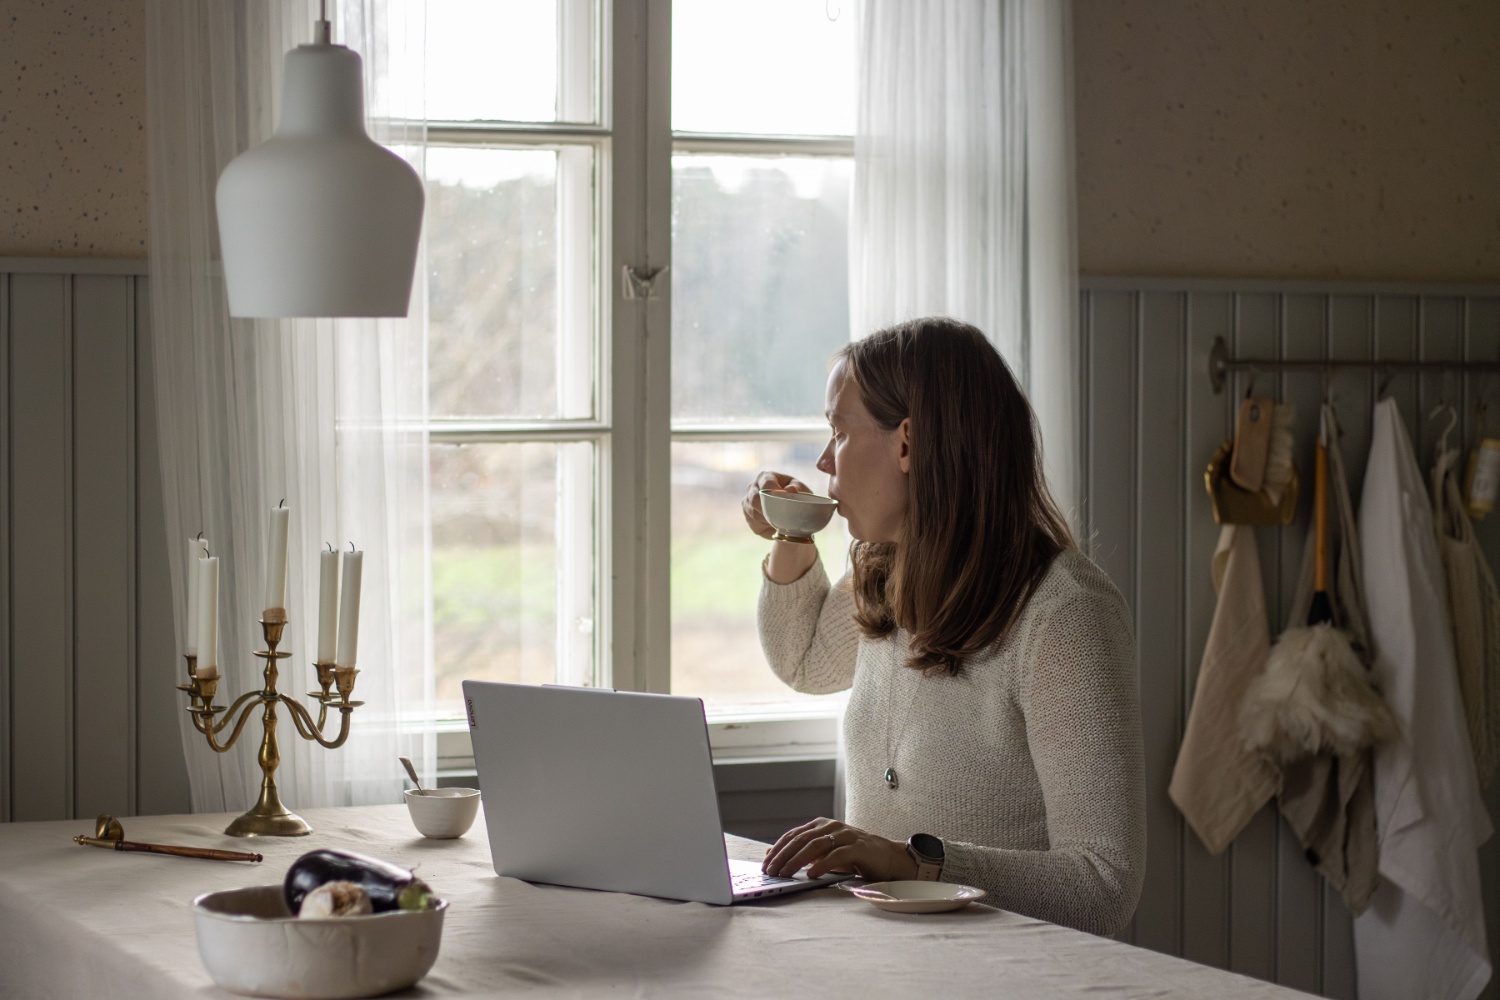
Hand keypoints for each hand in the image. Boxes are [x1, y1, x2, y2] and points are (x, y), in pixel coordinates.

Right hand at [742, 471, 811, 538]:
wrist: (790, 511)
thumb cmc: (796, 497)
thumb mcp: (801, 490)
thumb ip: (797, 488)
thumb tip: (791, 489)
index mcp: (766, 476)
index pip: (767, 483)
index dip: (774, 493)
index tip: (784, 502)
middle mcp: (753, 487)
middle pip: (755, 499)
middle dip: (769, 510)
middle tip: (782, 518)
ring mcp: (747, 500)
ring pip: (753, 512)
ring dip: (767, 519)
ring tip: (780, 523)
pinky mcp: (746, 514)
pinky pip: (753, 522)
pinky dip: (764, 525)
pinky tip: (773, 525)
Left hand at [762, 818, 918, 880]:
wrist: (887, 858)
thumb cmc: (853, 857)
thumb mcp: (825, 853)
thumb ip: (804, 853)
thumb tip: (774, 856)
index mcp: (821, 825)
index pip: (793, 835)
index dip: (777, 849)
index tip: (766, 864)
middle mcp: (831, 826)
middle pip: (801, 839)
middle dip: (783, 856)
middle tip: (771, 871)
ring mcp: (845, 835)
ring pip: (815, 845)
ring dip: (797, 861)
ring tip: (785, 874)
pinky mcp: (858, 848)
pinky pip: (836, 855)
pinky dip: (821, 865)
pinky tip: (811, 875)